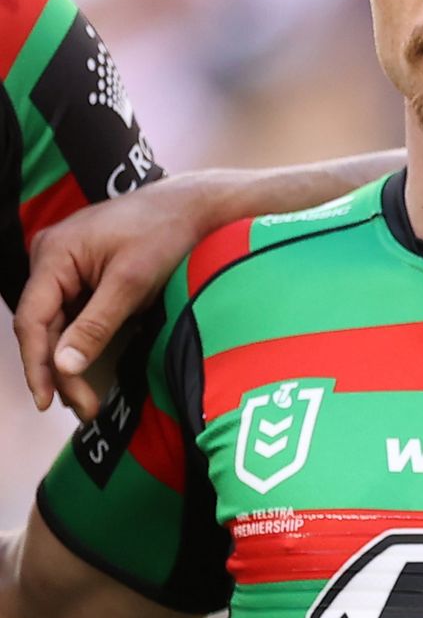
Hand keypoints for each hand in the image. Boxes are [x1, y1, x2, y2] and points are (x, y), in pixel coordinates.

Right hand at [17, 172, 232, 417]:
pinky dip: (82, 344)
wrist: (194, 207)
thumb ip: (96, 325)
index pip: (33, 319)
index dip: (36, 363)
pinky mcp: (84, 275)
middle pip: (44, 326)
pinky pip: (73, 315)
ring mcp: (65, 267)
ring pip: (57, 324)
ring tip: (87, 403)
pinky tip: (90, 373)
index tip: (46, 400)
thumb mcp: (132, 283)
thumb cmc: (165, 234)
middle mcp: (50, 259)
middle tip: (84, 410)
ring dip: (70, 362)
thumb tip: (64, 367)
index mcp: (53, 255)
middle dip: (59, 371)